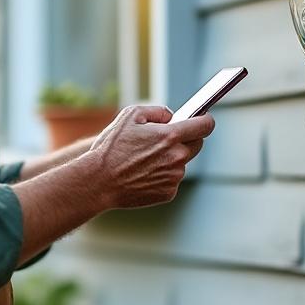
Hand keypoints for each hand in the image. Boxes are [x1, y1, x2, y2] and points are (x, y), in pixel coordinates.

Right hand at [88, 105, 215, 209]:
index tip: (202, 119)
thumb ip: (158, 111)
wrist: (98, 181)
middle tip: (168, 138)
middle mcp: (177, 157)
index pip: (205, 126)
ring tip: (145, 159)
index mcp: (170, 136)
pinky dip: (163, 175)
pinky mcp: (168, 193)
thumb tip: (172, 116)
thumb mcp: (130, 115)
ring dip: (171, 158)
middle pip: (197, 144)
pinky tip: (143, 173)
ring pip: (182, 163)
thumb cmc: (112, 147)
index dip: (205, 120)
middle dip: (188, 139)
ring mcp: (174, 177)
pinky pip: (172, 179)